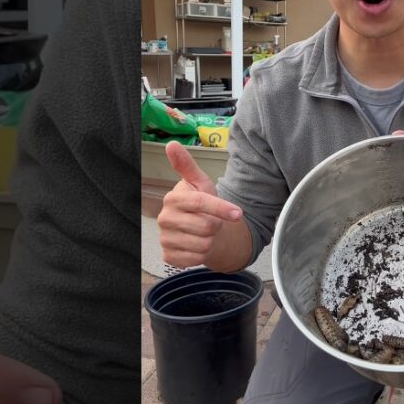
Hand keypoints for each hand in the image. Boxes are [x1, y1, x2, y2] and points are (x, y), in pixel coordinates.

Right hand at [158, 141, 242, 268]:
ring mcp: (165, 238)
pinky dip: (203, 255)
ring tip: (205, 234)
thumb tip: (171, 144)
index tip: (238, 213)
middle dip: (216, 225)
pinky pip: (195, 259)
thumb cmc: (201, 206)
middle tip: (212, 221)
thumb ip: (187, 165)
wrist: (198, 231)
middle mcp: (165, 218)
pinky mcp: (168, 256)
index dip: (221, 208)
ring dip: (211, 241)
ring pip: (203, 245)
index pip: (200, 202)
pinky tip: (198, 246)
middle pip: (206, 226)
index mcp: (173, 198)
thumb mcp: (201, 184)